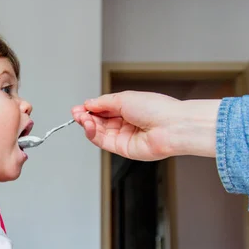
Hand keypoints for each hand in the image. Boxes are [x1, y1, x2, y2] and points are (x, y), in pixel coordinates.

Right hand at [72, 91, 218, 159]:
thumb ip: (103, 102)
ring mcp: (124, 136)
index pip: (104, 109)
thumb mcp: (125, 98)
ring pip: (99, 132)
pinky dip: (93, 134)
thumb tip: (89, 103)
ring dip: (88, 125)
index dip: (90, 108)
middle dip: (86, 116)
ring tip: (83, 118)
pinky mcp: (123, 149)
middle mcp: (126, 123)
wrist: (171, 126)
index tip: (79, 107)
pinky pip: (103, 142)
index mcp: (129, 108)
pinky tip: (89, 126)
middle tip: (77, 113)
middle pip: (99, 121)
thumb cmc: (157, 109)